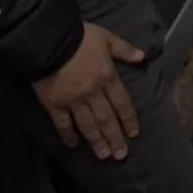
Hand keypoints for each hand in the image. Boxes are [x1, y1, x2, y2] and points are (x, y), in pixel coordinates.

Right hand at [32, 22, 144, 159]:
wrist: (50, 40)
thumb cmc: (80, 37)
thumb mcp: (106, 37)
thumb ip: (124, 49)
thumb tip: (142, 57)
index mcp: (107, 77)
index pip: (122, 103)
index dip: (128, 119)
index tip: (133, 134)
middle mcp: (93, 93)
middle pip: (106, 119)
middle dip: (114, 138)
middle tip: (120, 155)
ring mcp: (73, 101)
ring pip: (88, 125)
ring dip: (96, 141)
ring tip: (103, 156)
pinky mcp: (54, 104)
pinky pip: (62, 123)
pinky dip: (68, 135)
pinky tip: (73, 145)